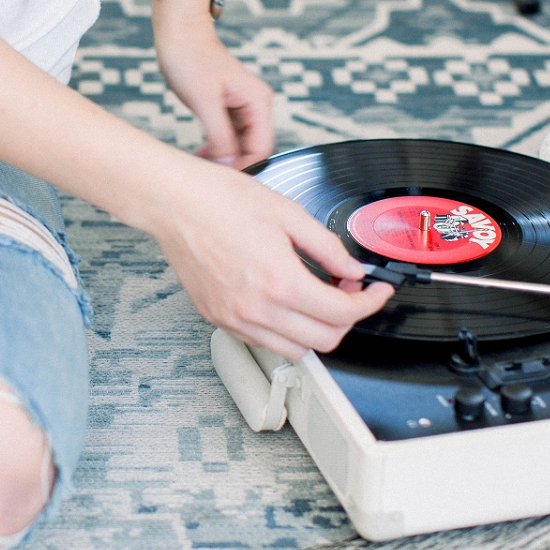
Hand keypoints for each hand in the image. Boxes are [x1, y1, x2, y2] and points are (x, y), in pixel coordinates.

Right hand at [145, 157, 394, 360]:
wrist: (174, 202)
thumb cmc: (220, 199)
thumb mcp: (289, 213)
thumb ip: (327, 247)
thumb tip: (351, 270)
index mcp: (279, 281)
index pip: (342, 314)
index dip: (369, 303)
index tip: (376, 291)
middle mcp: (256, 309)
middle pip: (323, 341)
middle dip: (347, 319)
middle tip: (348, 292)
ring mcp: (234, 318)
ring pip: (294, 350)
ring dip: (315, 330)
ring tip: (316, 298)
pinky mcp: (217, 318)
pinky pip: (262, 341)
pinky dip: (284, 330)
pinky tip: (285, 301)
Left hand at [152, 0, 273, 168]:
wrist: (179, 32)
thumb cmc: (190, 58)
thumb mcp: (203, 101)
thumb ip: (220, 135)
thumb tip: (230, 163)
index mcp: (258, 101)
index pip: (261, 148)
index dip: (244, 167)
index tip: (220, 179)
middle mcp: (257, 104)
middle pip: (254, 148)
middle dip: (234, 164)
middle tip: (209, 176)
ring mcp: (244, 106)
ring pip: (241, 143)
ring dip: (224, 157)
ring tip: (202, 165)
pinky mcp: (229, 107)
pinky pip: (230, 135)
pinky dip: (218, 147)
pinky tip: (202, 153)